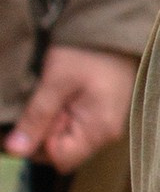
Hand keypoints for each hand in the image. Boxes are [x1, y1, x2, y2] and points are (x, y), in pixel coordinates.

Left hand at [8, 43, 136, 170]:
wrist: (113, 32)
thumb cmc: (86, 54)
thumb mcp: (55, 82)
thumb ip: (36, 117)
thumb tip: (14, 151)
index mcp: (99, 131)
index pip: (60, 159)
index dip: (38, 144)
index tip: (32, 118)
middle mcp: (106, 136)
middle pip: (63, 153)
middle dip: (44, 134)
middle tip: (42, 103)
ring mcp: (105, 127)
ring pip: (67, 141)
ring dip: (52, 125)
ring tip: (52, 98)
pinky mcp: (102, 117)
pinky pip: (75, 129)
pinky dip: (61, 118)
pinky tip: (61, 98)